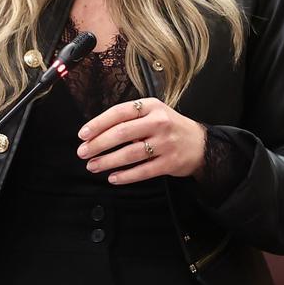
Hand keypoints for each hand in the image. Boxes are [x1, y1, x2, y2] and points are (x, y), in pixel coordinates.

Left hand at [77, 97, 206, 184]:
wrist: (201, 144)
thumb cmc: (170, 127)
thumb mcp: (154, 112)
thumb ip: (130, 118)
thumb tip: (98, 131)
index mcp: (151, 106)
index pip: (119, 112)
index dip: (98, 123)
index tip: (83, 134)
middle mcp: (158, 122)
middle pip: (122, 133)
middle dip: (98, 144)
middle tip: (83, 152)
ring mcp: (165, 143)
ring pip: (130, 153)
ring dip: (108, 161)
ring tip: (93, 165)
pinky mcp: (170, 162)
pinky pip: (143, 171)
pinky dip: (126, 176)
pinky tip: (113, 178)